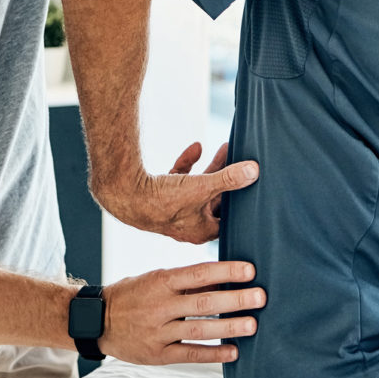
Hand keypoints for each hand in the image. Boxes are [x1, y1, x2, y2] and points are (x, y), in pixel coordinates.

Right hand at [100, 261, 264, 364]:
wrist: (95, 320)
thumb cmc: (133, 294)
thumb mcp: (154, 279)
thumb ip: (186, 281)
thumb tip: (225, 276)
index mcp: (161, 281)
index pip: (199, 273)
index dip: (226, 272)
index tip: (250, 271)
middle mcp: (160, 305)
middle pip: (203, 303)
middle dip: (235, 300)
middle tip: (261, 297)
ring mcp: (158, 331)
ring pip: (199, 330)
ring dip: (229, 328)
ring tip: (253, 325)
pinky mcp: (156, 354)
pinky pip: (188, 354)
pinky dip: (212, 354)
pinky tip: (233, 352)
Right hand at [113, 143, 257, 243]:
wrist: (123, 195)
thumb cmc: (163, 201)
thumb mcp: (203, 187)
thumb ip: (229, 178)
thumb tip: (254, 170)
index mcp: (201, 230)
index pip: (228, 220)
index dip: (241, 206)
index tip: (252, 190)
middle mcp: (188, 223)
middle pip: (215, 199)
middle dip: (228, 180)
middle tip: (242, 162)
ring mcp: (173, 208)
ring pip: (199, 187)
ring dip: (211, 168)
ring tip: (225, 147)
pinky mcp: (160, 194)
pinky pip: (180, 178)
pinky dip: (188, 164)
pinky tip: (195, 147)